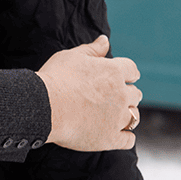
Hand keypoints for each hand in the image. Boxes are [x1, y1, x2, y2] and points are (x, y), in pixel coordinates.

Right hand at [37, 35, 142, 151]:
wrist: (44, 107)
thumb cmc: (56, 78)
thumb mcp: (72, 57)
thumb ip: (92, 50)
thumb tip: (105, 40)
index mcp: (114, 72)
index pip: (132, 70)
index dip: (128, 74)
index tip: (123, 77)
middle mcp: (121, 94)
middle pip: (136, 94)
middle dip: (128, 94)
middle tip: (114, 97)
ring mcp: (118, 118)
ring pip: (135, 116)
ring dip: (129, 114)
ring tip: (117, 116)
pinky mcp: (110, 138)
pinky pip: (129, 140)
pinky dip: (126, 137)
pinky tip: (119, 135)